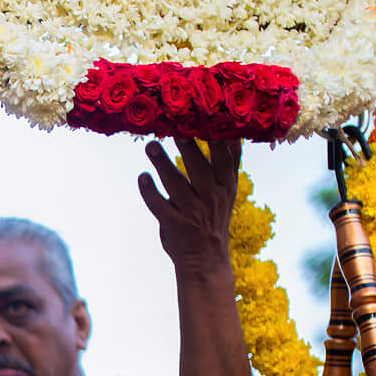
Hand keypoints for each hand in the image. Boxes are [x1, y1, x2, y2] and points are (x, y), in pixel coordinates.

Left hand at [137, 138, 241, 274]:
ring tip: (151, 145)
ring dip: (163, 164)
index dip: (219, 138)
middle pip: (201, 169)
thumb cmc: (213, 215)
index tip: (210, 116)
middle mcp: (211, 197)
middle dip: (190, 148)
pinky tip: (142, 177)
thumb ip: (228, 161)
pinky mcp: (173, 224)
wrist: (205, 259)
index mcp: (226, 186)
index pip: (226, 158)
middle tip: (177, 128)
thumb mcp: (227, 189)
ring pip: (177, 185)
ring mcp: (192, 212)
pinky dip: (149, 192)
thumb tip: (233, 129)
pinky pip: (160, 206)